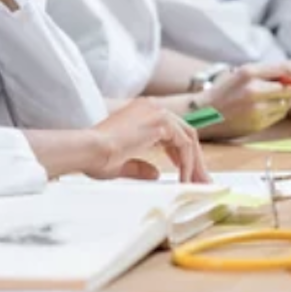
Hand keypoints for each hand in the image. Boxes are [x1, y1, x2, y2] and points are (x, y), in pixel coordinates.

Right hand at [89, 97, 210, 182]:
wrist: (88, 149)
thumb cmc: (96, 156)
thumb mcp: (123, 163)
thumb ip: (140, 166)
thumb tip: (156, 174)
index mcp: (140, 112)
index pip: (171, 131)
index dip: (181, 154)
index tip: (187, 172)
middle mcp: (151, 107)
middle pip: (184, 132)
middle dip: (195, 160)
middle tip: (202, 181)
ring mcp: (157, 112)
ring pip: (188, 138)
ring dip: (195, 163)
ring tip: (198, 184)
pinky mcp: (161, 122)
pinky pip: (184, 144)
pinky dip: (188, 163)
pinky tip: (184, 179)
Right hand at [197, 62, 290, 138]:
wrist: (205, 114)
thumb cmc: (225, 91)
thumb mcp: (242, 75)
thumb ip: (267, 74)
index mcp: (249, 72)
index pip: (284, 68)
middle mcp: (253, 89)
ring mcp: (256, 108)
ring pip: (287, 102)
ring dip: (288, 100)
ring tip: (271, 98)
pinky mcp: (259, 122)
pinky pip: (280, 114)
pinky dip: (278, 111)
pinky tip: (264, 109)